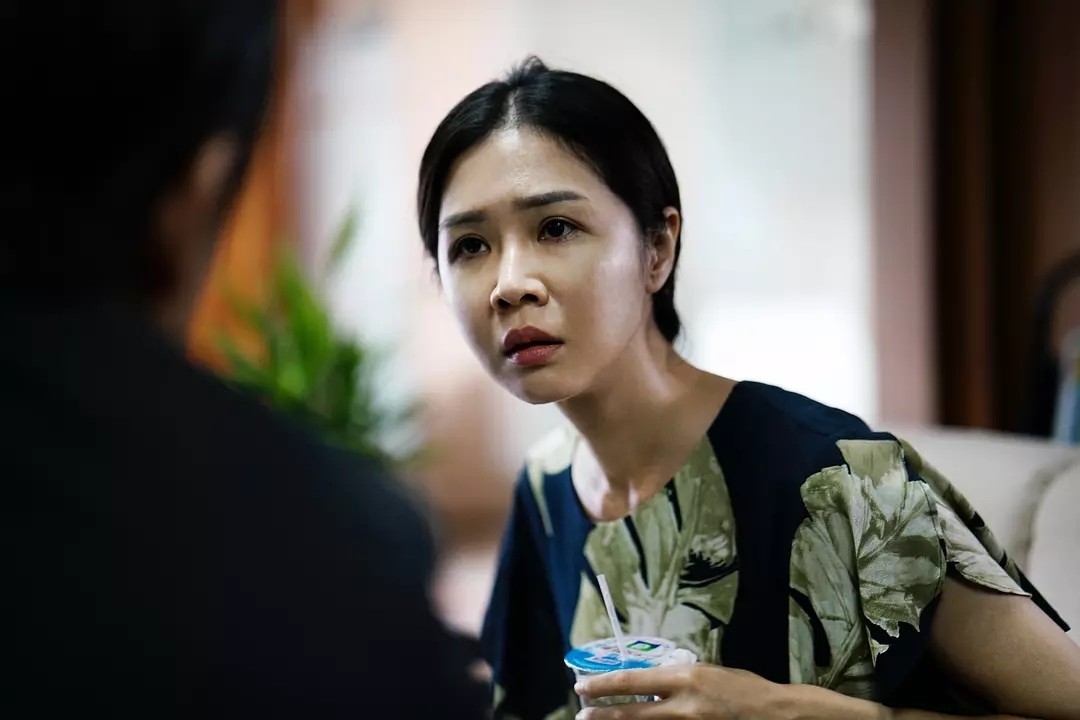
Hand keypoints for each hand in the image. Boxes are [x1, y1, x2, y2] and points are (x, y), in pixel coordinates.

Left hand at [574, 664, 797, 718]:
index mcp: (685, 678)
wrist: (777, 714)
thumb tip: (651, 684)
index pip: (633, 681)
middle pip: (632, 713)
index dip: (604, 685)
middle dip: (603, 715)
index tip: (583, 687)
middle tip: (582, 714)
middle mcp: (684, 705)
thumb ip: (678, 679)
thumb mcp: (708, 672)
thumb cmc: (744, 689)